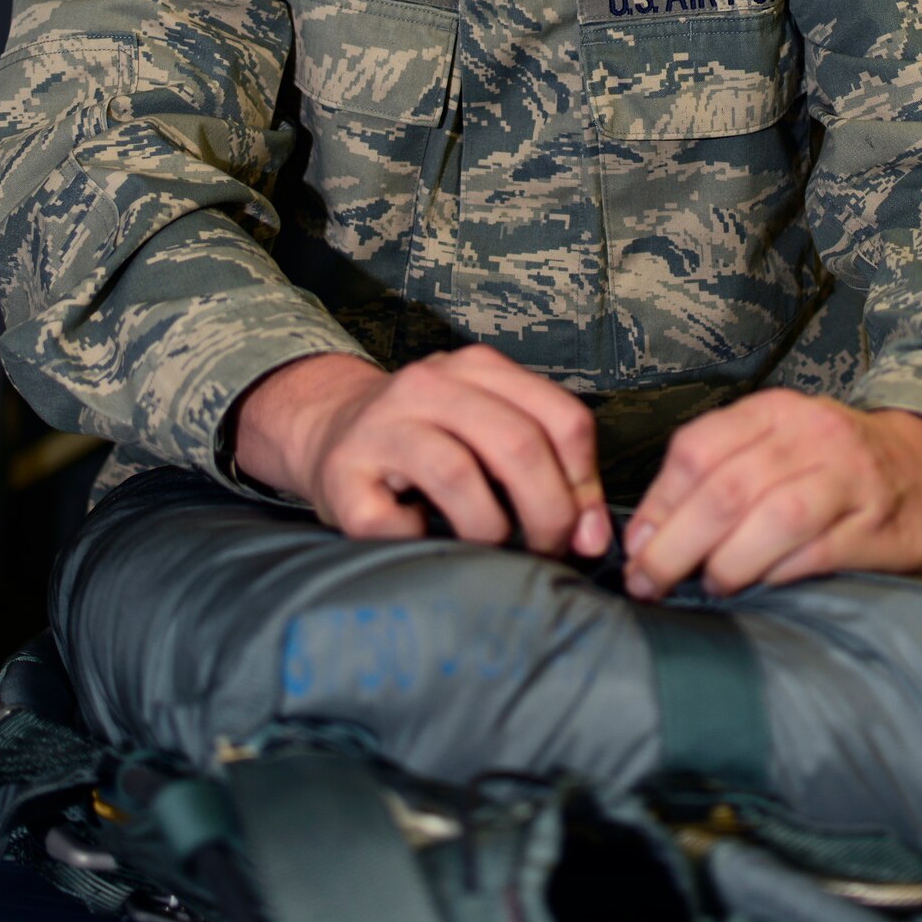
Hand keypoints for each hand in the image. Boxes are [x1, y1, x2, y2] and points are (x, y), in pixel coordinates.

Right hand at [232, 345, 609, 557]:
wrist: (328, 428)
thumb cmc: (427, 442)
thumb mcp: (489, 432)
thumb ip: (547, 468)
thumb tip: (592, 536)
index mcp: (477, 369)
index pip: (563, 418)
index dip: (585, 483)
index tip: (584, 530)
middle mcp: (430, 384)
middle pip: (517, 444)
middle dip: (548, 514)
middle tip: (546, 553)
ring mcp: (381, 425)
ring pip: (458, 474)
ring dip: (490, 530)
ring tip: (492, 551)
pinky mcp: (341, 473)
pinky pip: (394, 521)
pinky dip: (419, 542)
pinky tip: (423, 539)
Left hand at [622, 392, 921, 599]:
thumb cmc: (833, 463)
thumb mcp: (777, 444)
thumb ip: (718, 474)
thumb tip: (646, 535)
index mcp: (774, 412)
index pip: (697, 450)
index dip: (659, 504)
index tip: (635, 547)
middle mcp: (811, 436)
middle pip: (726, 489)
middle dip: (676, 544)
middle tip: (649, 584)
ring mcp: (849, 479)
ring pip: (772, 519)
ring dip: (727, 562)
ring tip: (710, 586)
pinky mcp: (878, 526)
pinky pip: (817, 553)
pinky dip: (778, 574)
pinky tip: (760, 587)